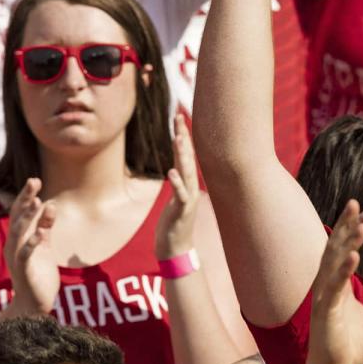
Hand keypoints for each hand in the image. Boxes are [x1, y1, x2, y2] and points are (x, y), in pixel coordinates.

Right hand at [4, 178, 60, 314]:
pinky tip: (40, 232)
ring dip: (28, 217)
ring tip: (38, 202)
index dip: (26, 197)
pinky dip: (32, 243)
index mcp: (18, 239)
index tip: (35, 181)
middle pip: (16, 218)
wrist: (34, 305)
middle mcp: (14, 246)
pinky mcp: (24, 272)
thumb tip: (50, 204)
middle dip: (25, 199)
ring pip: (18, 234)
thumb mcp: (44, 245)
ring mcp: (17, 259)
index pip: (19, 213)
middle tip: (34, 181)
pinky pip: (25, 255)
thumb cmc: (38, 274)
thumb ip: (46, 226)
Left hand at [155, 112, 199, 259]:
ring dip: (183, 155)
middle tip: (178, 117)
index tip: (178, 116)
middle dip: (183, 137)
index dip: (182, 134)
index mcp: (187, 182)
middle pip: (187, 157)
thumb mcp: (176, 195)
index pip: (186, 153)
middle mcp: (191, 186)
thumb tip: (175, 164)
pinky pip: (181, 195)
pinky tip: (171, 172)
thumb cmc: (174, 222)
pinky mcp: (182, 211)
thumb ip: (178, 179)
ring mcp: (188, 198)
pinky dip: (177, 183)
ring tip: (178, 138)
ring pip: (186, 172)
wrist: (176, 248)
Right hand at [302, 202, 362, 363]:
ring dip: (347, 242)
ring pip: (334, 263)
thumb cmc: (348, 346)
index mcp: (337, 286)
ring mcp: (325, 298)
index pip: (343, 250)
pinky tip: (352, 254)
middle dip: (347, 226)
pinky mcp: (326, 312)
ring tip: (361, 224)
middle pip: (336, 249)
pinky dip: (342, 269)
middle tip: (359, 205)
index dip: (351, 229)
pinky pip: (334, 287)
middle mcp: (327, 287)